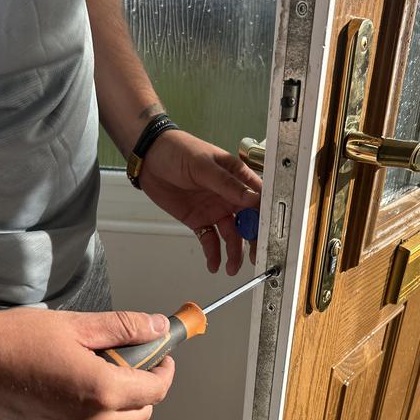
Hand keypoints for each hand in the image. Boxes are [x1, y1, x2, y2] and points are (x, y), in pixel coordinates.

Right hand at [0, 309, 175, 419]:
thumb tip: (158, 327)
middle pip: (143, 410)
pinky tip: (80, 377)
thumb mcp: (76, 325)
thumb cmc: (14, 341)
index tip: (161, 352)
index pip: (157, 390)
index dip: (165, 369)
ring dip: (124, 396)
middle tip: (133, 355)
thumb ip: (123, 328)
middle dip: (147, 383)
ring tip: (101, 362)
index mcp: (102, 392)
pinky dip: (101, 405)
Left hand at [139, 130, 261, 274]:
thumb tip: (252, 198)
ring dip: (233, 252)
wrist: (150, 159)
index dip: (266, 217)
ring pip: (231, 235)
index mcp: (237, 178)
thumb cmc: (178, 151)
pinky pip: (210, 240)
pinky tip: (214, 265)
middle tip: (255, 257)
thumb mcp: (203, 166)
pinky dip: (213, 253)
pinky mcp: (200, 220)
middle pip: (249, 222)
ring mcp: (216, 209)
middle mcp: (230, 196)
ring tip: (231, 268)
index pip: (258, 200)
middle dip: (253, 241)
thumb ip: (227, 184)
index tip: (269, 234)